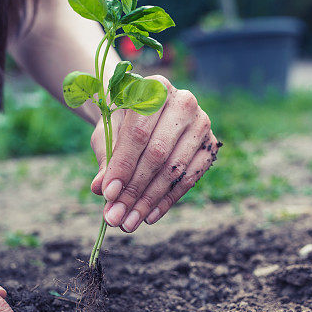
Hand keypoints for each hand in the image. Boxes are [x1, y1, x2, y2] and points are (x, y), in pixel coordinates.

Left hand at [90, 75, 218, 232]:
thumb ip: (105, 159)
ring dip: (149, 200)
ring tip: (129, 223)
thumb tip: (99, 188)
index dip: (123, 166)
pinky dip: (167, 200)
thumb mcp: (107, 135)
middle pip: (158, 154)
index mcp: (154, 88)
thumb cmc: (121, 123)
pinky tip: (149, 216)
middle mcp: (183, 102)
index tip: (108, 195)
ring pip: (174, 169)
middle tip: (116, 217)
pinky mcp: (211, 144)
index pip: (139, 133)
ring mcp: (201, 123)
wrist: (143, 112)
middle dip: (134, 190)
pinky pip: (190, 178)